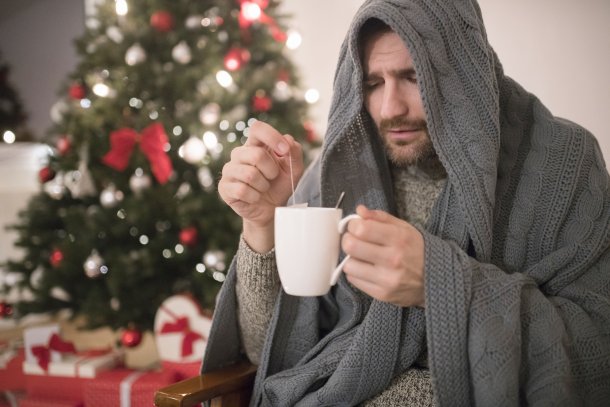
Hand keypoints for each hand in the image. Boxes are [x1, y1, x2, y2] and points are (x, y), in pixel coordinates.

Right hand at [218, 120, 303, 251]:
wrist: (270, 210)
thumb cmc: (279, 186)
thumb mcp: (294, 170)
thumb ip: (294, 152)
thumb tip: (287, 140)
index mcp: (255, 145)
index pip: (257, 129)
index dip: (271, 137)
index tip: (284, 151)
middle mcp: (239, 154)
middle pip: (256, 154)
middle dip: (271, 170)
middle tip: (272, 178)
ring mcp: (229, 170)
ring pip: (250, 174)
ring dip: (263, 185)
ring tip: (263, 188)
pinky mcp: (224, 187)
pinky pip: (242, 190)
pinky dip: (254, 196)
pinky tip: (254, 197)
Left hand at [341, 205, 425, 307]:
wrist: (436, 280)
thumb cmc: (417, 250)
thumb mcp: (404, 228)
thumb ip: (380, 217)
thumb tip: (360, 211)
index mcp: (398, 238)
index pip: (362, 228)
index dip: (353, 225)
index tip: (355, 226)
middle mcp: (393, 259)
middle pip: (351, 246)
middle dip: (348, 240)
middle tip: (354, 240)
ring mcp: (387, 279)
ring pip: (349, 265)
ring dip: (351, 259)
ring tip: (361, 256)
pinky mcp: (382, 294)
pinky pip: (354, 280)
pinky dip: (356, 273)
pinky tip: (366, 268)